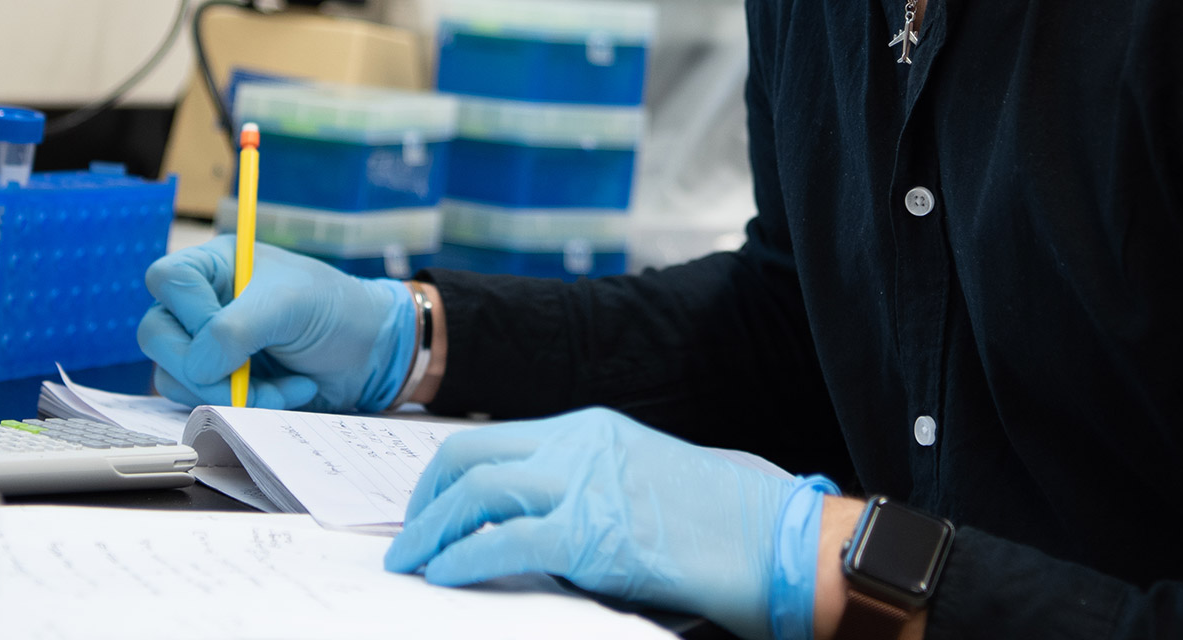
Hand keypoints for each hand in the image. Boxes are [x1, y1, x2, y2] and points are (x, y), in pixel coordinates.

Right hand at [137, 237, 413, 412]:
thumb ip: (236, 328)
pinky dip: (243, 404)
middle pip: (156, 334)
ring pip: (171, 375)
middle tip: (247, 377)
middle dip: (205, 367)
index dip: (193, 313)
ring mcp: (203, 344)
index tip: (237, 333)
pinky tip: (285, 392)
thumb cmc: (334, 311)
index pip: (167, 281)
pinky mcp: (216, 381)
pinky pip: (198, 400)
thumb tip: (197, 364)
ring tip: (282, 386)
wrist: (369, 353)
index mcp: (213, 265)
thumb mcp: (290, 305)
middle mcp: (200, 302)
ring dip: (230, 391)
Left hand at [384, 407, 805, 639]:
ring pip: (475, 492)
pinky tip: (446, 576)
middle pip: (469, 457)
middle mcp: (580, 445)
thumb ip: (582, 492)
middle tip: (408, 538)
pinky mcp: (590, 534)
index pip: (494, 440)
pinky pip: (501, 542)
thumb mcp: (639, 484)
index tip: (428, 507)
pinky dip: (462, 559)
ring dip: (431, 531)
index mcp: (590, 429)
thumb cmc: (719, 525)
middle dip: (425, 500)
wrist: (774, 541)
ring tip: (413, 562)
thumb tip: (523, 528)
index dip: (447, 475)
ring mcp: (585, 484)